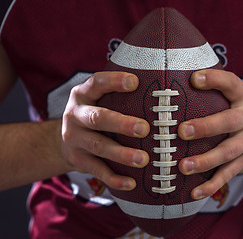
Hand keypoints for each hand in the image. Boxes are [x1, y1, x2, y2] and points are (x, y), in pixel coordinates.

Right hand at [61, 72, 149, 190]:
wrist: (62, 139)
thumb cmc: (93, 114)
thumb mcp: (97, 99)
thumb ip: (117, 95)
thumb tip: (158, 92)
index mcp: (82, 94)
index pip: (96, 83)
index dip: (114, 81)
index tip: (135, 82)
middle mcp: (75, 115)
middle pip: (97, 118)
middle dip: (121, 123)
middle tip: (144, 129)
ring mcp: (74, 139)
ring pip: (98, 146)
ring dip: (121, 154)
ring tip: (143, 159)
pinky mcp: (77, 160)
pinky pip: (97, 170)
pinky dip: (114, 179)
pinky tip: (132, 183)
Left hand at [178, 69, 242, 199]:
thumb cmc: (233, 113)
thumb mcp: (229, 98)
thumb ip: (209, 93)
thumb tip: (167, 85)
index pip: (231, 83)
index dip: (215, 80)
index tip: (194, 79)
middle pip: (230, 121)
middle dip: (206, 127)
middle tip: (182, 131)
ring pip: (227, 152)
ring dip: (205, 160)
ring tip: (183, 166)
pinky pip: (227, 175)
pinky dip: (211, 185)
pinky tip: (194, 192)